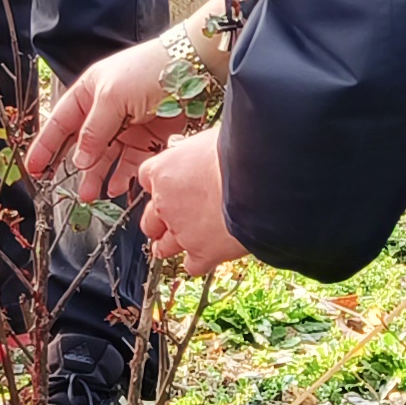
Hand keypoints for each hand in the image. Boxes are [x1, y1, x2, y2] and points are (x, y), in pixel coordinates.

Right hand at [28, 28, 180, 197]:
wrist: (192, 68)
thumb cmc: (148, 69)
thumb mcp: (112, 97)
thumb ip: (93, 131)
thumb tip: (78, 160)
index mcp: (89, 93)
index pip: (60, 123)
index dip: (46, 146)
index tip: (34, 168)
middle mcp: (106, 110)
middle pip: (82, 144)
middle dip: (72, 167)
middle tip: (61, 188)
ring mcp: (127, 125)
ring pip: (106, 157)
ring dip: (97, 176)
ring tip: (90, 195)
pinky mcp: (148, 137)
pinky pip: (130, 162)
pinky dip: (123, 176)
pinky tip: (117, 187)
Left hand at [132, 129, 242, 276]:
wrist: (258, 180)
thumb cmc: (239, 153)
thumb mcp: (211, 139)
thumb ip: (198, 150)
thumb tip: (203, 146)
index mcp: (164, 171)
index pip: (147, 179)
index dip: (160, 184)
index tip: (169, 185)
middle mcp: (165, 203)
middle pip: (149, 219)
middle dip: (159, 221)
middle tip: (173, 219)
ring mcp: (181, 231)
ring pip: (163, 247)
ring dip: (170, 245)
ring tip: (183, 243)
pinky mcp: (201, 253)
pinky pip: (191, 265)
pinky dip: (199, 262)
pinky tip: (209, 256)